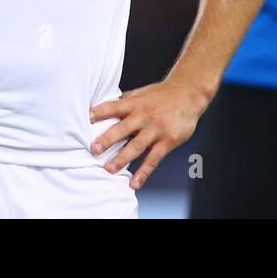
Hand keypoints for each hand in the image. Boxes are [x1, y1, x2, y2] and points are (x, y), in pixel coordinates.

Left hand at [89, 77, 209, 188]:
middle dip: (108, 139)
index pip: (115, 106)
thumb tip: (103, 109)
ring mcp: (156, 129)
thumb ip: (124, 103)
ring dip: (122, 158)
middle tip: (94, 149)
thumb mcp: (141, 94)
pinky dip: (143, 172)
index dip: (101, 111)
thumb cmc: (161, 95)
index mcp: (135, 103)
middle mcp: (144, 116)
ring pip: (137, 146)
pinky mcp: (167, 141)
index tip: (88, 118)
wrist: (188, 94)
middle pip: (123, 128)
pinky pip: (153, 159)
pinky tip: (134, 183)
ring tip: (109, 169)